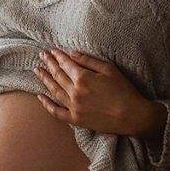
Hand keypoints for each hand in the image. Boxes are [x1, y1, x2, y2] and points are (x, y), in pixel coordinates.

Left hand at [33, 47, 164, 136]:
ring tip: (37, 71)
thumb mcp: (109, 69)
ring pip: (54, 90)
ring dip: (44, 79)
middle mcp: (75, 92)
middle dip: (49, 64)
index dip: (58, 56)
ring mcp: (74, 107)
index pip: (66, 64)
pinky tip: (39, 96)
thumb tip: (71, 53)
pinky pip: (56, 112)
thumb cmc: (124, 90)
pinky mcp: (75, 119)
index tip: (52, 51)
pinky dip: (47, 104)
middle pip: (58, 75)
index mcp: (83, 78)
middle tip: (42, 56)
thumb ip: (89, 60)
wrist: (132, 115)